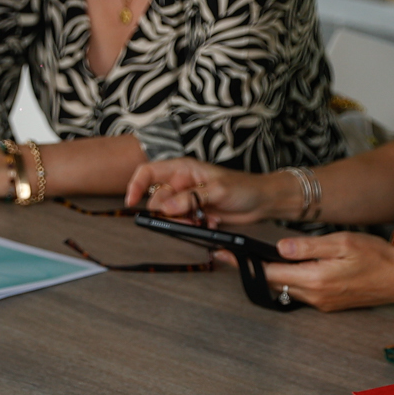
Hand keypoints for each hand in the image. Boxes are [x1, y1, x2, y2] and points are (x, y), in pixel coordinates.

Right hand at [126, 158, 282, 225]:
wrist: (262, 201)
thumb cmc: (243, 187)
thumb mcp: (217, 190)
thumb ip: (191, 198)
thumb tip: (166, 207)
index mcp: (182, 168)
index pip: (148, 172)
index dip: (136, 185)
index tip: (131, 201)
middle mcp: (181, 183)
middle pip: (158, 199)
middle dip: (168, 213)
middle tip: (187, 219)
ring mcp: (187, 199)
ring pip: (170, 214)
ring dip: (183, 221)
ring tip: (203, 221)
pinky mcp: (195, 213)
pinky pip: (184, 222)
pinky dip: (194, 226)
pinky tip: (210, 222)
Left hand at [227, 230, 393, 312]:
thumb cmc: (377, 256)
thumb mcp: (341, 243)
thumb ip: (308, 246)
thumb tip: (279, 247)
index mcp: (316, 279)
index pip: (269, 272)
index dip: (244, 263)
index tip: (222, 254)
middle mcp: (316, 296)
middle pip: (274, 282)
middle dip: (252, 269)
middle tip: (232, 253)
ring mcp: (323, 303)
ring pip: (286, 288)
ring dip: (270, 275)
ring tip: (254, 257)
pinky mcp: (329, 303)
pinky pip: (300, 291)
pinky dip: (288, 279)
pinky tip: (285, 265)